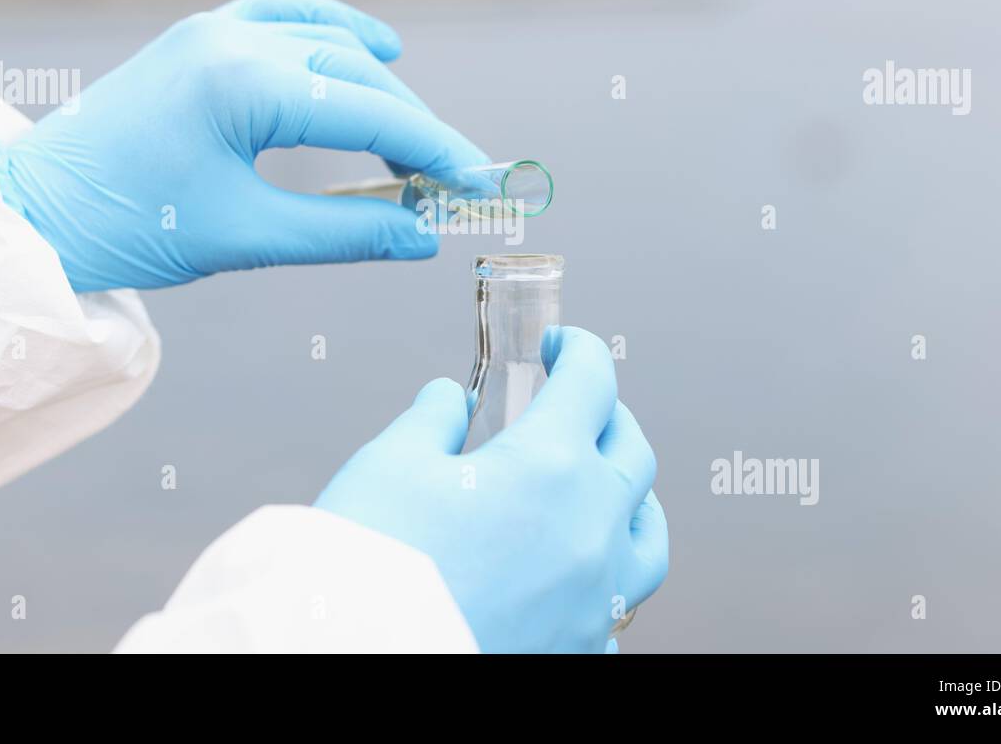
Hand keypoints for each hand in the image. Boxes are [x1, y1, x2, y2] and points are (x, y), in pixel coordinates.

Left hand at [0, 0, 487, 291]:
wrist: (36, 212)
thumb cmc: (130, 230)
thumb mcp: (247, 237)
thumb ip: (345, 234)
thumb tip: (423, 238)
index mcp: (243, 85)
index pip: (370, 111)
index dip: (435, 150)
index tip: (480, 185)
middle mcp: (233, 39)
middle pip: (358, 74)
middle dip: (413, 129)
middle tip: (448, 184)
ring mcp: (214, 30)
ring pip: (329, 42)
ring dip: (379, 88)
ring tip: (412, 142)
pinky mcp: (200, 37)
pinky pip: (285, 15)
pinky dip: (335, 31)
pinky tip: (375, 48)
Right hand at [315, 326, 668, 652]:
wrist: (353, 655)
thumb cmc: (370, 566)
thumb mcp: (391, 464)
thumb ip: (433, 420)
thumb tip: (453, 402)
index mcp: (550, 467)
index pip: (592, 382)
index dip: (579, 350)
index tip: (561, 345)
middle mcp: (591, 531)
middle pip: (633, 452)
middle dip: (607, 415)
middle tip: (576, 404)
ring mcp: (595, 599)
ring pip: (647, 536)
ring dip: (632, 497)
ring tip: (606, 486)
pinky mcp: (579, 649)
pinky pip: (617, 607)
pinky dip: (605, 577)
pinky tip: (576, 573)